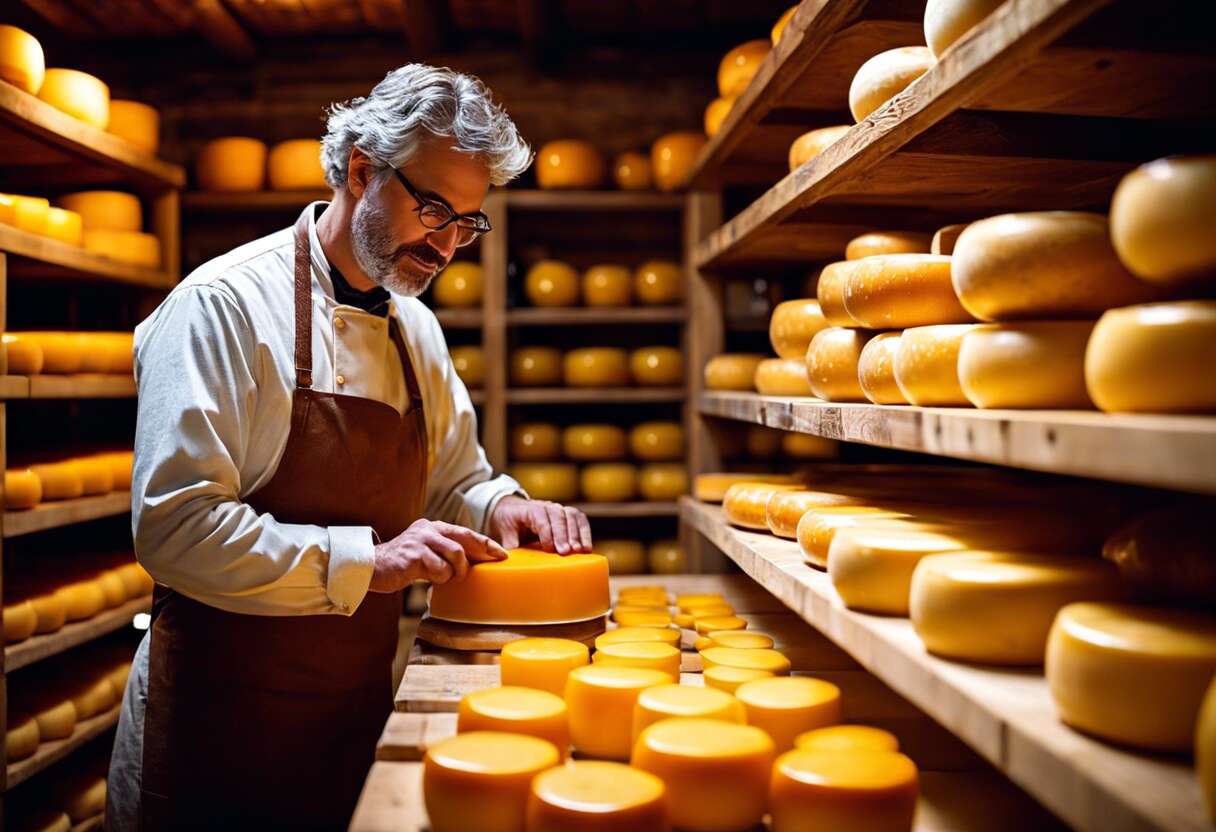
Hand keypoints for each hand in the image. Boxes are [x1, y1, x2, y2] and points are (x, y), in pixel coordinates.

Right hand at [368, 518, 506, 592]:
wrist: (370, 567)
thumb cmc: (401, 564)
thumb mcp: (425, 553)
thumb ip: (444, 554)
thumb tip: (472, 565)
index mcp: (432, 528)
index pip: (465, 533)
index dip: (486, 543)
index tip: (502, 553)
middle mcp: (428, 530)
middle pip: (465, 539)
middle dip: (484, 551)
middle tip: (497, 560)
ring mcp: (420, 541)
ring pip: (455, 555)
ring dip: (455, 571)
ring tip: (446, 578)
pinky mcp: (414, 555)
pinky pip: (439, 569)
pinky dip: (439, 578)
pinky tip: (428, 580)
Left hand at [489, 495, 592, 554]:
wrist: (513, 509)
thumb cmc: (509, 523)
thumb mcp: (505, 534)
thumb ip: (511, 547)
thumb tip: (514, 563)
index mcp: (528, 509)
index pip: (541, 518)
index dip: (547, 533)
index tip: (549, 549)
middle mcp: (546, 506)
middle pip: (558, 516)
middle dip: (563, 535)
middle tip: (566, 552)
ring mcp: (558, 508)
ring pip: (572, 516)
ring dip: (577, 534)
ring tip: (579, 551)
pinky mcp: (568, 514)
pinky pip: (580, 519)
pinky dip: (585, 532)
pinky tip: (587, 547)